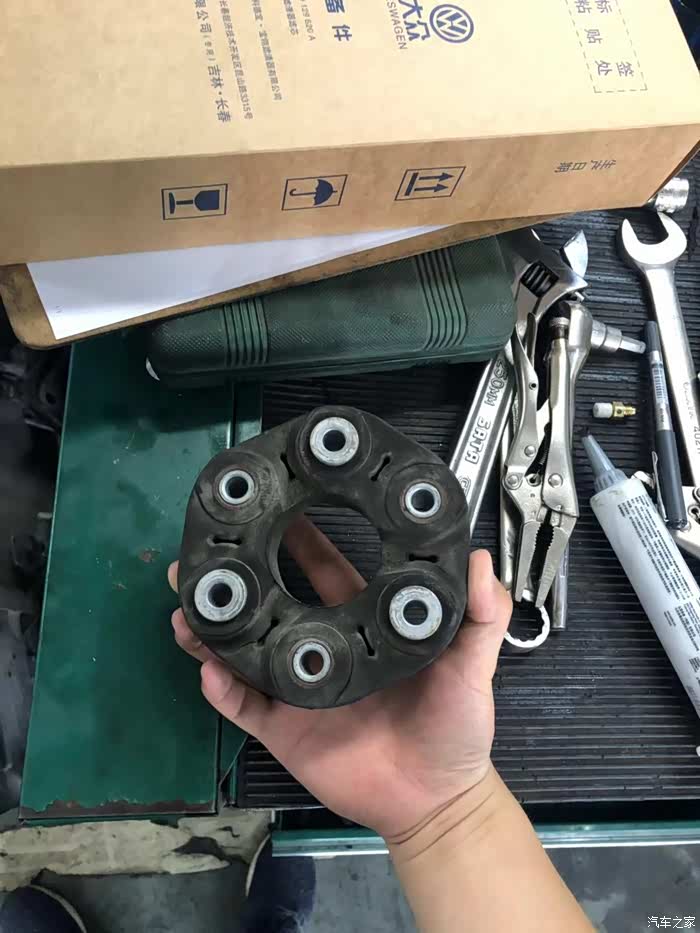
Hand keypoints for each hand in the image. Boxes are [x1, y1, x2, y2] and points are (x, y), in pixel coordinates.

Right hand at [168, 516, 510, 839]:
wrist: (436, 802)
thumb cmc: (455, 728)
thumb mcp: (473, 667)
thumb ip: (482, 615)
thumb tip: (480, 557)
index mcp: (360, 622)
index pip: (323, 567)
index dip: (299, 537)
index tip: (277, 502)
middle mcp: (322, 646)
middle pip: (272, 600)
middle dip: (240, 573)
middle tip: (205, 550)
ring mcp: (298, 688)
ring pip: (245, 650)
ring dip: (214, 628)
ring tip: (187, 606)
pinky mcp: (283, 730)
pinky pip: (244, 707)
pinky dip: (222, 689)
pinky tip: (208, 668)